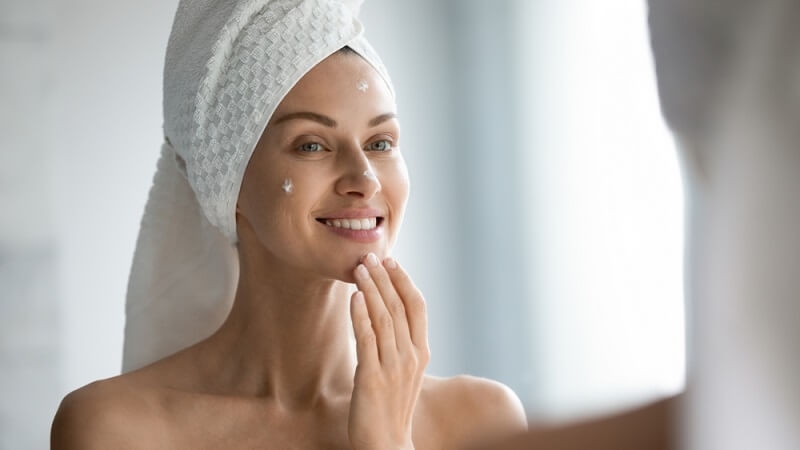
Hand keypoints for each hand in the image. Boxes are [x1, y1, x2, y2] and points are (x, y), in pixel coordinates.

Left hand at [348, 253, 429, 449]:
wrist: (387, 446)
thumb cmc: (391, 409)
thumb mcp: (403, 373)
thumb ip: (400, 345)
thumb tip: (386, 315)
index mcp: (421, 353)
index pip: (417, 307)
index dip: (404, 281)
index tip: (391, 261)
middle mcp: (411, 356)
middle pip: (399, 306)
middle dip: (383, 278)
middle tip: (369, 256)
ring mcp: (393, 367)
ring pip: (384, 318)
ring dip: (371, 289)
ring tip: (358, 269)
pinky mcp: (373, 378)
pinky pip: (367, 340)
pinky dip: (361, 315)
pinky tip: (354, 297)